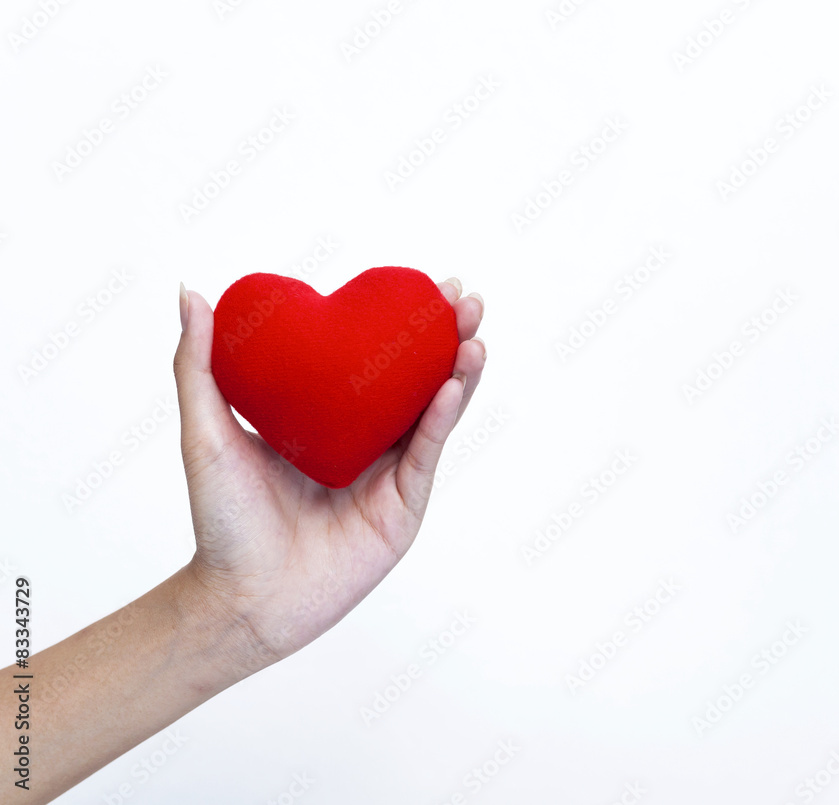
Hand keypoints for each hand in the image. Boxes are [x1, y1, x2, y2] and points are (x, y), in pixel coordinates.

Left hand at [172, 277, 485, 676]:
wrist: (240, 596)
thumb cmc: (221, 521)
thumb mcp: (207, 431)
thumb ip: (198, 364)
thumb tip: (191, 292)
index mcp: (330, 421)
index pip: (375, 362)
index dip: (403, 324)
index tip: (420, 285)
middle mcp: (366, 443)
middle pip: (417, 379)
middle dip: (447, 338)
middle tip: (462, 298)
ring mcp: (388, 474)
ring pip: (435, 412)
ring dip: (459, 371)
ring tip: (472, 333)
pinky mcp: (403, 506)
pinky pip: (426, 453)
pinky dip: (442, 417)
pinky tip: (451, 382)